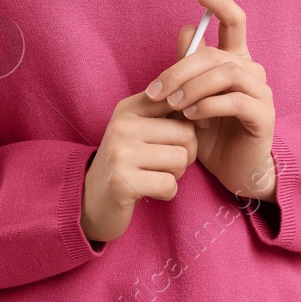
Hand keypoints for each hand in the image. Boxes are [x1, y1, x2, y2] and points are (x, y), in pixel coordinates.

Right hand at [80, 90, 198, 244]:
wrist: (92, 200)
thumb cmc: (128, 162)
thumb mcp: (141, 129)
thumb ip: (168, 113)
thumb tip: (208, 105)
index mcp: (128, 108)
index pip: (179, 101)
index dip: (194, 119)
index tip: (187, 136)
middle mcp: (121, 125)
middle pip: (186, 133)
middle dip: (186, 153)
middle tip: (166, 164)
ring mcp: (120, 153)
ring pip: (180, 159)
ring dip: (176, 174)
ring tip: (155, 175)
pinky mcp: (122, 183)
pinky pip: (169, 185)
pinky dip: (167, 193)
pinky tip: (150, 191)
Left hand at [150, 0, 277, 202]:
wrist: (234, 169)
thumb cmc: (212, 131)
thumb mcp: (192, 96)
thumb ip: (189, 67)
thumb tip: (185, 31)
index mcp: (235, 59)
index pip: (234, 21)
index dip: (220, 3)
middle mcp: (251, 70)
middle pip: (215, 53)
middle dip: (180, 69)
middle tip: (156, 90)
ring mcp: (261, 91)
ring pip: (226, 73)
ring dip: (193, 87)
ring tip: (174, 106)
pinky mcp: (264, 114)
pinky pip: (235, 100)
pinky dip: (209, 106)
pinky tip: (192, 117)